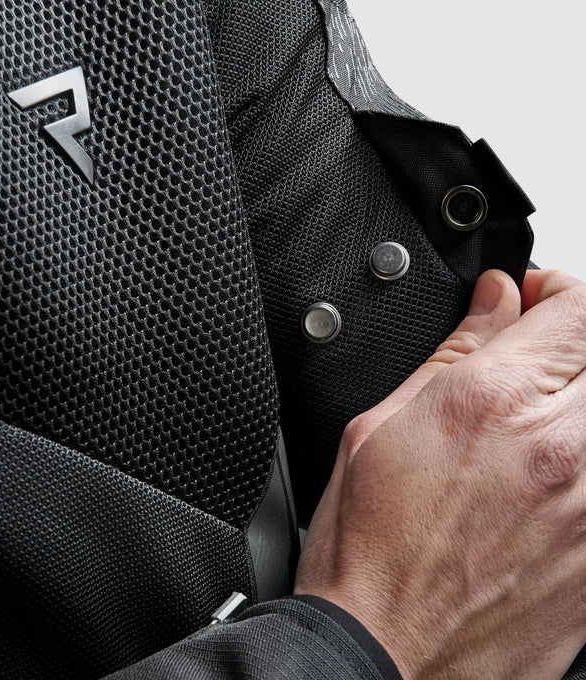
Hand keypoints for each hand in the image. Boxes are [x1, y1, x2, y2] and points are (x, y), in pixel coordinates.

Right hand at [295, 269, 585, 679]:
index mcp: (492, 402)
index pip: (573, 307)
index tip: (528, 299)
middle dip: (575, 335)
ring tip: (539, 407)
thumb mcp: (382, 425)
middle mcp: (562, 447)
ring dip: (581, 391)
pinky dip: (583, 447)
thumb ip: (453, 352)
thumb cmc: (370, 548)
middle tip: (538, 346)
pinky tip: (547, 460)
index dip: (553, 289)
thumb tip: (492, 302)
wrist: (387, 652)